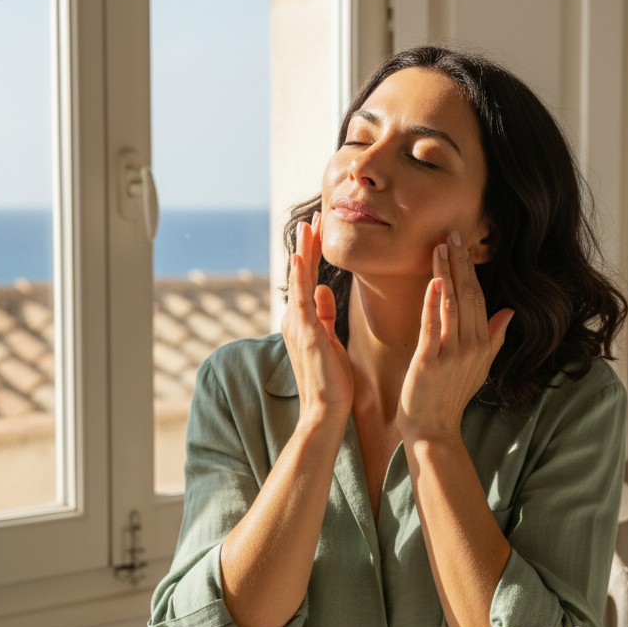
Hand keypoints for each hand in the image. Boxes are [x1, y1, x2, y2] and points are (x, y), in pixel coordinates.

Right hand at [281, 212, 353, 426]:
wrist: (326, 411)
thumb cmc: (331, 380)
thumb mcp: (329, 340)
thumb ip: (323, 314)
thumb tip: (323, 289)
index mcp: (303, 320)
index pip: (308, 278)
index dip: (313, 252)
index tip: (320, 228)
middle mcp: (296, 319)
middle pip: (301, 273)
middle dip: (307, 244)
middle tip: (315, 215)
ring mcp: (298, 325)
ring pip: (299, 280)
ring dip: (303, 251)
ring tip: (308, 224)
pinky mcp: (304, 333)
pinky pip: (301, 298)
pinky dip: (301, 275)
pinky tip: (302, 256)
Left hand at [397, 231, 513, 444]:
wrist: (434, 430)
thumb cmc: (452, 398)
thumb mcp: (481, 367)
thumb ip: (494, 338)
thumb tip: (509, 311)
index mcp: (483, 344)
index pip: (480, 298)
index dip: (472, 270)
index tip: (464, 245)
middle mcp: (471, 346)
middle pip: (468, 296)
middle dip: (460, 263)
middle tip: (452, 234)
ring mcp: (451, 353)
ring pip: (452, 304)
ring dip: (446, 273)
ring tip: (440, 247)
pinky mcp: (430, 360)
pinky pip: (433, 325)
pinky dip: (433, 301)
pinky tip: (434, 281)